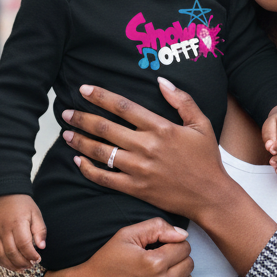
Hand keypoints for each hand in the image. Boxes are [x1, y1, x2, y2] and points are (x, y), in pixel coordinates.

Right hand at [0, 194, 45, 270]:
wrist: (5, 195)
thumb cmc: (23, 205)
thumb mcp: (36, 214)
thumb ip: (40, 230)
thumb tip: (41, 247)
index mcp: (17, 223)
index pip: (24, 245)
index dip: (31, 255)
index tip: (38, 259)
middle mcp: (4, 229)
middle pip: (12, 253)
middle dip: (23, 263)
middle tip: (31, 265)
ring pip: (0, 256)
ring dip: (11, 265)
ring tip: (22, 268)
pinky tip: (9, 264)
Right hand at [42, 218, 195, 276]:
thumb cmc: (105, 262)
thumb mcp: (126, 235)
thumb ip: (157, 227)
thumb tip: (183, 235)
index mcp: (154, 263)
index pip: (185, 248)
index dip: (175, 244)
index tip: (163, 247)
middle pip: (189, 266)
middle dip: (179, 260)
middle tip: (163, 261)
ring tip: (165, 276)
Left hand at [60, 77, 230, 226]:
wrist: (210, 196)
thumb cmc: (206, 159)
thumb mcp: (201, 124)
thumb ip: (181, 100)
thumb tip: (161, 81)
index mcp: (161, 127)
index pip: (123, 107)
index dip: (100, 96)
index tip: (84, 90)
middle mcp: (147, 147)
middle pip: (105, 128)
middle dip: (81, 118)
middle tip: (66, 112)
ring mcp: (139, 169)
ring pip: (101, 152)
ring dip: (80, 141)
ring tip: (66, 134)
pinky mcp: (136, 188)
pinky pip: (105, 178)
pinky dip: (88, 169)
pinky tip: (78, 161)